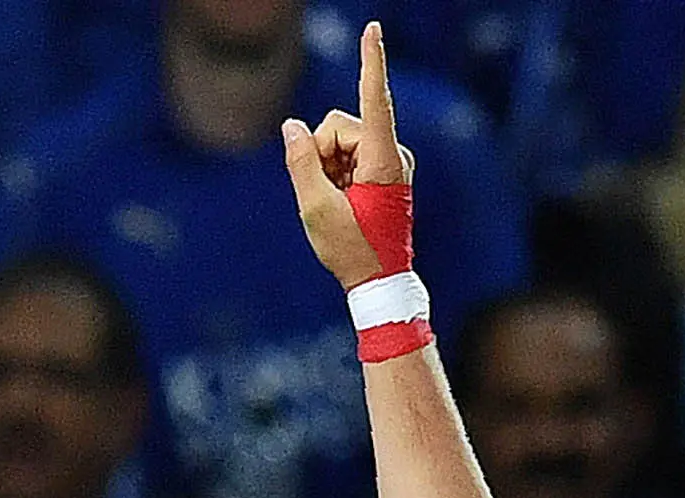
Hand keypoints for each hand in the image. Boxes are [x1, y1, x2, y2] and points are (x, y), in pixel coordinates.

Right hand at [280, 22, 415, 289]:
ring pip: (338, 138)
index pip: (375, 100)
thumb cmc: (351, 250)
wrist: (379, 281)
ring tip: (338, 202)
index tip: (373, 28)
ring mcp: (389, 159)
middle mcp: (392, 152)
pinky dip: (335, 171)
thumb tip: (291, 126)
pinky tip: (342, 199)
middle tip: (326, 195)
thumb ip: (300, 162)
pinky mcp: (383, 167)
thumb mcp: (315, 208)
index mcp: (383, 160)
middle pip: (338, 125)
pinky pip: (345, 152)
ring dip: (326, 165)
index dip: (370, 62)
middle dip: (321, 153)